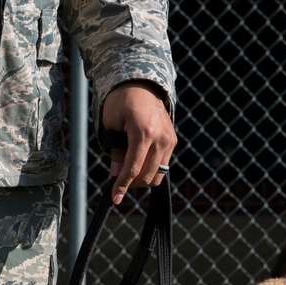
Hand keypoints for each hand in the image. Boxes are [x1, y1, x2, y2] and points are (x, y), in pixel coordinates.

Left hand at [101, 82, 176, 204]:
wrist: (142, 85)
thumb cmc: (122, 102)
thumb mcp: (112, 124)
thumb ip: (116, 151)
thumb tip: (116, 175)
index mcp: (143, 132)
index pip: (133, 168)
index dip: (122, 185)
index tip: (114, 199)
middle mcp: (161, 138)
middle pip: (147, 176)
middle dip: (131, 184)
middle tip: (118, 181)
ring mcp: (169, 140)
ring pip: (158, 175)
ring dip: (142, 180)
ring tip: (128, 172)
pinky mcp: (173, 141)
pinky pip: (163, 165)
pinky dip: (150, 170)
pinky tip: (139, 163)